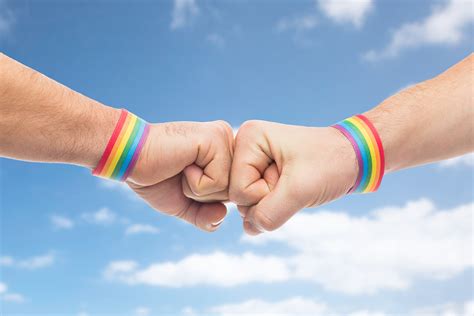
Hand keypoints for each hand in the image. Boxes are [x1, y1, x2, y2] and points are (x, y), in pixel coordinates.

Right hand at [127, 120, 233, 231]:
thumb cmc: (155, 178)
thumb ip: (206, 216)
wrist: (129, 158)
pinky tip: (182, 165)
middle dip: (205, 196)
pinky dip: (196, 184)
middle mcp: (228, 141)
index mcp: (225, 152)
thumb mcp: (185, 204)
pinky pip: (219, 181)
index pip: (235, 192)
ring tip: (181, 169)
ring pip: (230, 188)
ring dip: (199, 190)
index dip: (208, 199)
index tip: (185, 178)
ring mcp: (223, 137)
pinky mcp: (215, 138)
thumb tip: (223, 214)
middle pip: (236, 192)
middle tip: (181, 174)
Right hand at [229, 120, 357, 234]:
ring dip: (273, 204)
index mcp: (249, 138)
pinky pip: (255, 206)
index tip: (290, 175)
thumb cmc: (330, 164)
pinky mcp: (260, 176)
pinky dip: (274, 208)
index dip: (265, 193)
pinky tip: (289, 193)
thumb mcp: (300, 190)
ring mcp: (252, 163)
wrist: (353, 159)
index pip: (238, 189)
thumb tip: (250, 229)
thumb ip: (269, 214)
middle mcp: (245, 148)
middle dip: (268, 199)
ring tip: (294, 183)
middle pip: (238, 197)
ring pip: (247, 205)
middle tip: (293, 180)